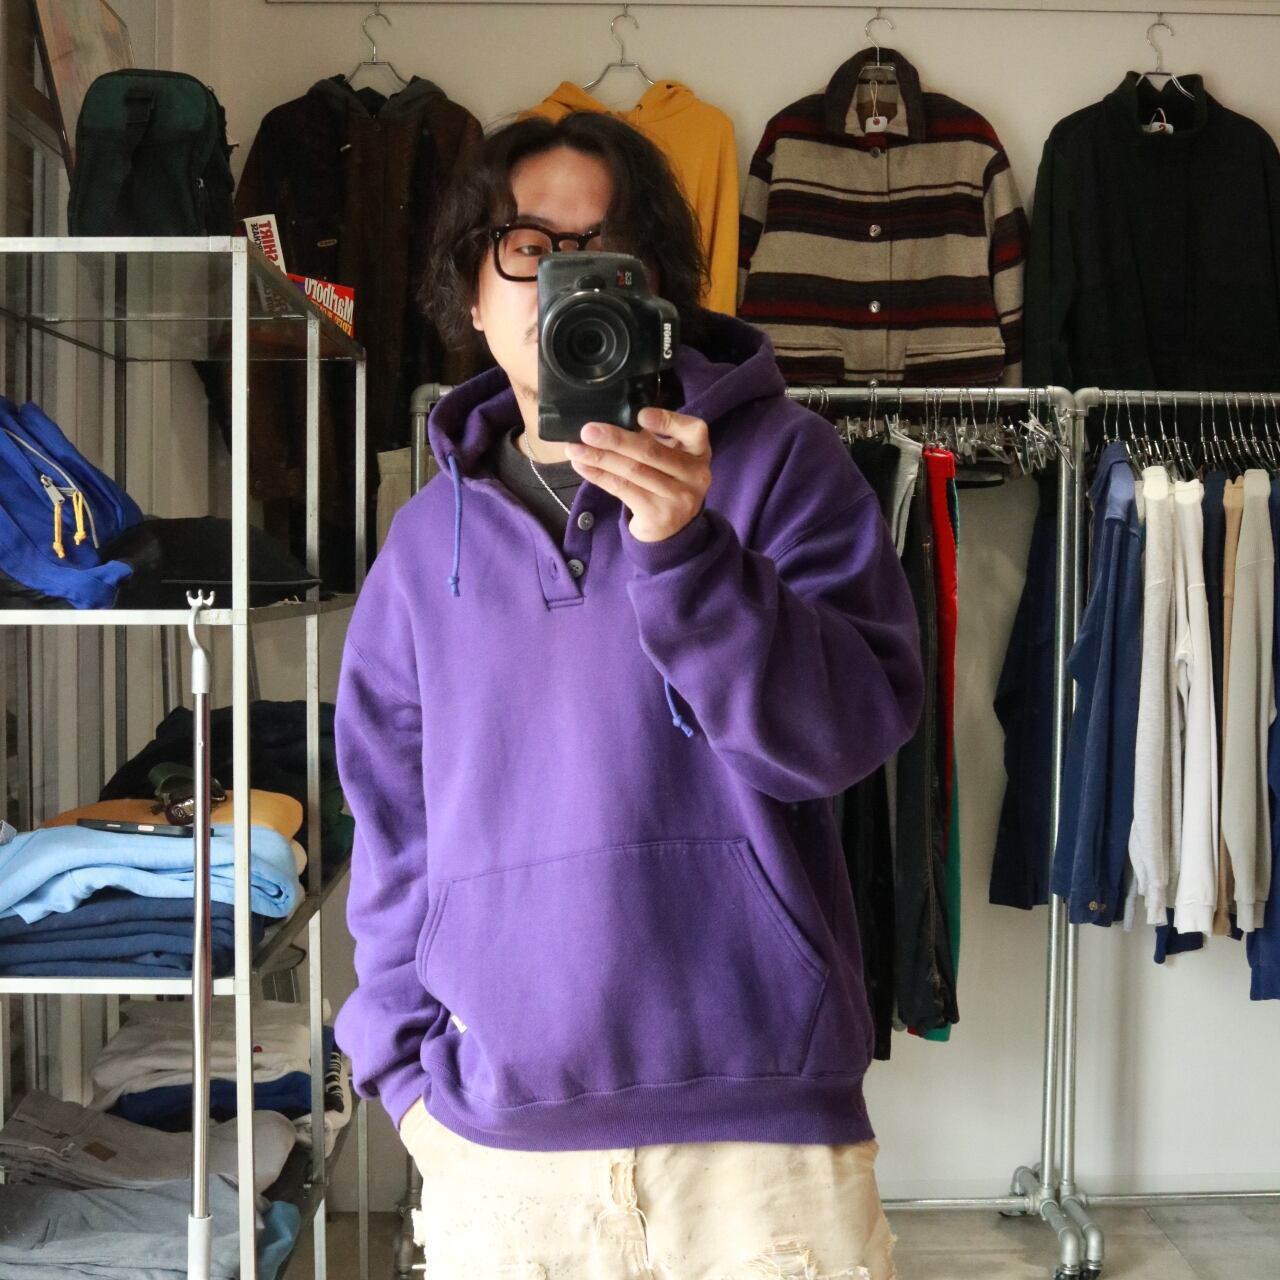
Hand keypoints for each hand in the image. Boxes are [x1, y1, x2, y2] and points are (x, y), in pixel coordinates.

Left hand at [564, 408, 711, 543]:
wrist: (673, 528)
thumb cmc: (666, 480)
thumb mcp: (670, 457)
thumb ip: (651, 437)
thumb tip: (608, 418)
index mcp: (699, 452)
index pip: (693, 431)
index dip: (667, 421)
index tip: (639, 414)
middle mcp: (695, 475)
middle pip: (652, 453)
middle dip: (616, 439)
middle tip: (588, 430)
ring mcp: (678, 498)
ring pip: (633, 472)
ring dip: (600, 458)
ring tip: (575, 448)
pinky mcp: (658, 515)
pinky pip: (623, 490)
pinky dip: (599, 476)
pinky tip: (582, 466)